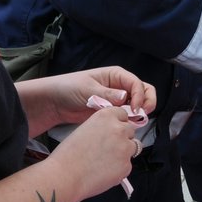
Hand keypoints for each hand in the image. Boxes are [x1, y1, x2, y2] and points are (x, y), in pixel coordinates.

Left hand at [16, 68, 155, 133]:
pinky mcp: (113, 112)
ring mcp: (118, 99)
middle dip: (147, 102)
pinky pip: (128, 115)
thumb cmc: (69, 89)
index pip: (137, 83)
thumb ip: (107, 94)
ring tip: (133, 122)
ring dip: (140, 113)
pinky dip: (131, 120)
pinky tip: (125, 126)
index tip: (135, 110)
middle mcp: (120, 86)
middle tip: (142, 115)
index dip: (140, 96)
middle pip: (144, 91)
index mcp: (116, 75)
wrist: (54, 103)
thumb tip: (125, 98)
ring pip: (139, 104)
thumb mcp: (87, 90)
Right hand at [48, 105, 139, 199]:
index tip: (113, 130)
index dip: (118, 123)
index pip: (123, 114)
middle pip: (130, 131)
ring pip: (133, 147)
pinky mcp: (127, 166)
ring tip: (105, 160)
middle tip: (108, 148)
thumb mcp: (85, 129)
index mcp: (106, 116)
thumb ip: (102, 128)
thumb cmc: (68, 155)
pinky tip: (104, 171)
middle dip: (123, 138)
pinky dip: (119, 168)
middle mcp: (118, 129)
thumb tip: (111, 132)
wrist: (65, 176)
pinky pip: (127, 165)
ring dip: (124, 152)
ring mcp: (125, 148)